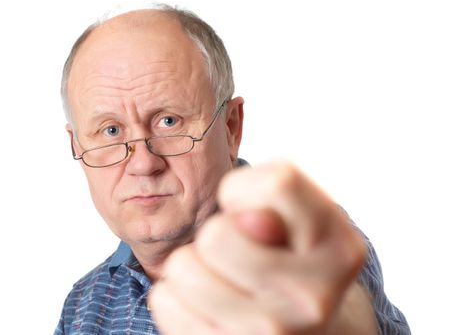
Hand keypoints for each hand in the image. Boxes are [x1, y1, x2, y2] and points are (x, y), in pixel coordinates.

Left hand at [149, 161, 370, 333]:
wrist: (304, 328)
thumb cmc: (290, 255)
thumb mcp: (298, 214)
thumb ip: (274, 195)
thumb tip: (249, 222)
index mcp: (339, 250)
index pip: (278, 183)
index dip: (248, 189)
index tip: (256, 212)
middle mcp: (312, 300)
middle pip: (216, 235)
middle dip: (217, 232)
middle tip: (238, 251)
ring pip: (183, 268)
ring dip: (194, 264)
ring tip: (225, 277)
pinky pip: (165, 301)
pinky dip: (177, 295)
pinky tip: (211, 304)